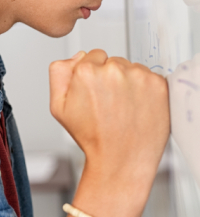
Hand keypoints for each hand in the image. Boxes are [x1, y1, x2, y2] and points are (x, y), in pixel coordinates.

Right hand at [49, 49, 169, 216]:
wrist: (119, 161)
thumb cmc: (90, 136)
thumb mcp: (58, 105)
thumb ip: (59, 72)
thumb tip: (78, 56)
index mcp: (86, 71)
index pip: (93, 55)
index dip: (93, 74)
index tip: (95, 92)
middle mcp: (113, 69)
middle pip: (112, 61)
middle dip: (110, 77)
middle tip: (109, 102)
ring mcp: (138, 76)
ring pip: (131, 68)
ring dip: (128, 82)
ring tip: (123, 107)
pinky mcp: (158, 85)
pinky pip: (149, 77)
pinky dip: (145, 90)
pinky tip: (137, 107)